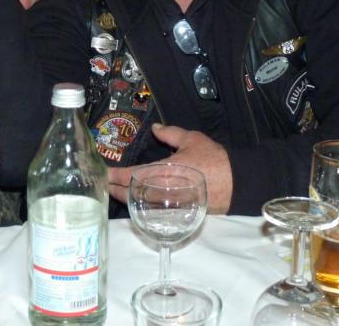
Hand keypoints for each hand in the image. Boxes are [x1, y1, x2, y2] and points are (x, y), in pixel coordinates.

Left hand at [108, 123, 233, 213]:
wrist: (235, 183)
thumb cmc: (212, 160)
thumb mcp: (191, 139)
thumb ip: (170, 134)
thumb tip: (155, 128)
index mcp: (161, 172)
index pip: (130, 176)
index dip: (114, 175)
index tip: (103, 173)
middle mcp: (160, 190)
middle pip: (130, 194)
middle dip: (115, 189)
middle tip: (104, 184)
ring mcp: (168, 203)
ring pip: (139, 203)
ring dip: (126, 197)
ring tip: (115, 191)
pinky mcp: (177, 210)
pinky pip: (152, 208)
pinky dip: (141, 204)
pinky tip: (137, 200)